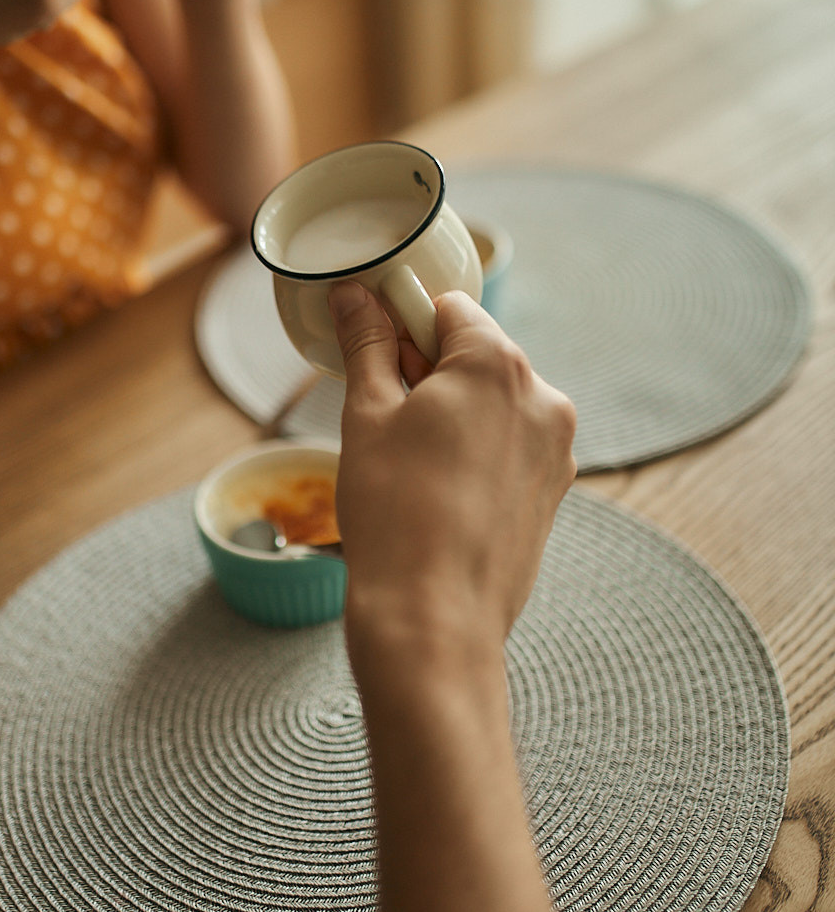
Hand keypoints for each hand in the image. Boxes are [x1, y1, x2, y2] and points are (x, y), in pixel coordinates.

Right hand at [329, 283, 576, 657]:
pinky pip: (510, 448)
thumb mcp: (367, 415)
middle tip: (386, 421)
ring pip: (495, 404)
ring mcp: (555, 448)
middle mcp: (543, 397)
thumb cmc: (394, 513)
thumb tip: (355, 294)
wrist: (434, 617)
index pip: (449, 309)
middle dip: (431, 374)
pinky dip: (477, 455)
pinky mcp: (553, 490)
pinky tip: (441, 494)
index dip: (405, 328)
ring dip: (455, 416)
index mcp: (498, 365)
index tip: (378, 362)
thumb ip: (366, 344)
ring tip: (412, 467)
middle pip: (477, 356)